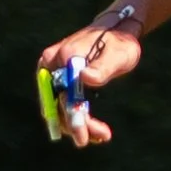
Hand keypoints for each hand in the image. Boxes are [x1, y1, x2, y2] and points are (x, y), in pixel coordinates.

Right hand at [35, 16, 142, 146]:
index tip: (83, 135)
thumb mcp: (118, 55)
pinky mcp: (60, 80)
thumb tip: (85, 77)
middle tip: (101, 137)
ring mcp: (53, 72)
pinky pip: (63, 103)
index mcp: (62, 57)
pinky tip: (93, 130)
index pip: (60, 95)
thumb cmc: (119, 42)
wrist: (117, 33)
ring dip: (77, 125)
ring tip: (102, 135)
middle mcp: (51, 65)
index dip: (71, 118)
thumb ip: (102, 67)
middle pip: (56, 104)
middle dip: (76, 125)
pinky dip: (77, 118)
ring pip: (59, 107)